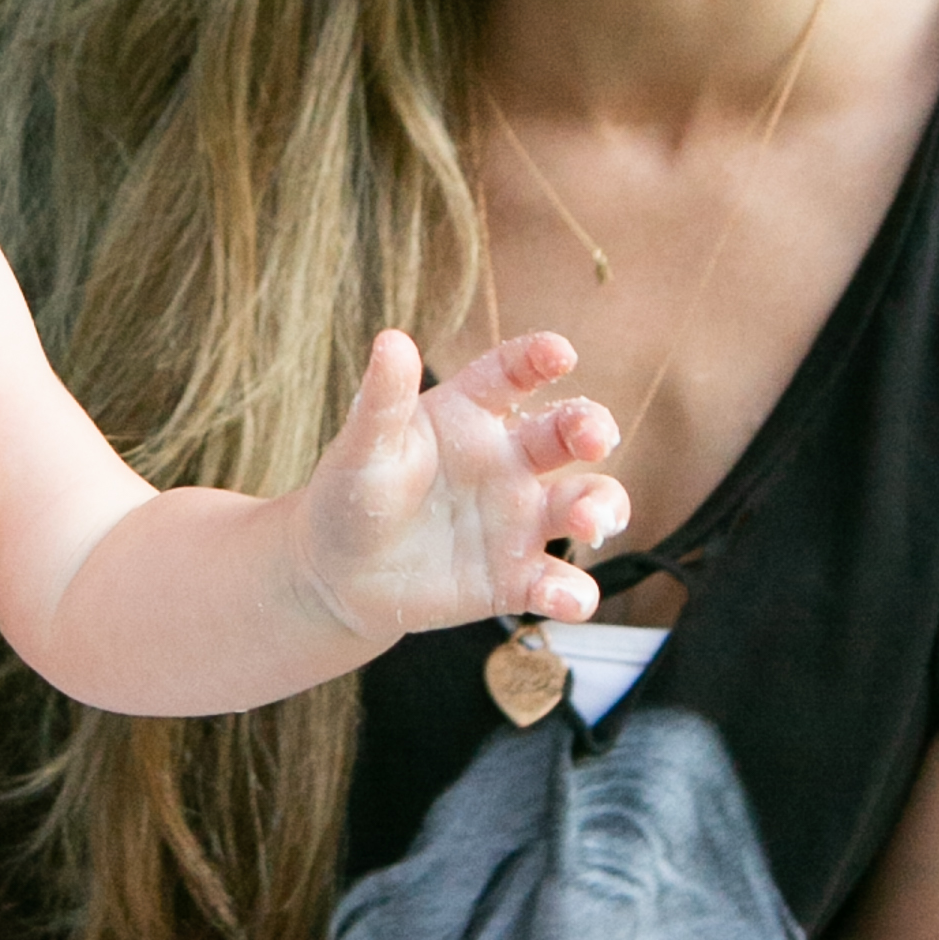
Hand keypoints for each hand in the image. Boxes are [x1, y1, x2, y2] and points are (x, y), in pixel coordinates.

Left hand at [297, 328, 624, 650]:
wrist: (338, 576)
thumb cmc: (350, 497)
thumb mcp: (363, 449)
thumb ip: (383, 400)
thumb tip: (391, 339)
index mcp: (468, 416)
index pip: (512, 374)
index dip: (538, 359)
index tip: (561, 353)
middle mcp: (506, 461)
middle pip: (566, 433)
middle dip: (591, 428)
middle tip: (595, 438)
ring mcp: (518, 520)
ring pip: (583, 503)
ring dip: (600, 507)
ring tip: (587, 523)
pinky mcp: (516, 579)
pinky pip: (558, 584)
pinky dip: (572, 593)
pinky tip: (568, 600)